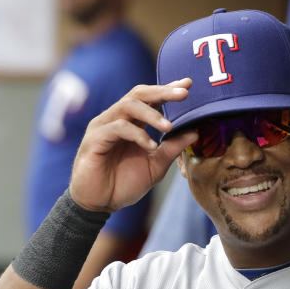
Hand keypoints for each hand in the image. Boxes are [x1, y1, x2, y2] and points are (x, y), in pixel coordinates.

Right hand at [69, 79, 195, 211]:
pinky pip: (117, 128)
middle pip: (138, 93)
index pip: (149, 98)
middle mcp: (116, 119)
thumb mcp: (156, 166)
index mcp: (131, 122)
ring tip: (168, 126)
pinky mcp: (94, 140)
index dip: (168, 89)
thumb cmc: (124, 183)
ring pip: (127, 106)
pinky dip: (137, 135)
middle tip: (184, 94)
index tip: (189, 84)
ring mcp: (103, 127)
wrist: (100, 204)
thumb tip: (196, 132)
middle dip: (162, 91)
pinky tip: (151, 146)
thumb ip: (172, 148)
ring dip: (151, 114)